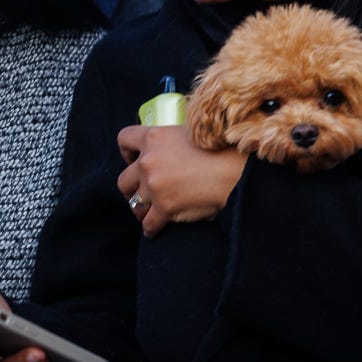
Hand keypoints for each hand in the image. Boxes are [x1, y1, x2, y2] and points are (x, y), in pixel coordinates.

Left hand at [116, 124, 246, 237]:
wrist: (238, 170)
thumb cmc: (222, 149)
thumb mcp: (191, 132)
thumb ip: (172, 140)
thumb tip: (171, 149)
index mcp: (153, 137)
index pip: (123, 139)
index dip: (127, 152)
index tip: (135, 160)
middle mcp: (148, 161)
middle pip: (123, 180)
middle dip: (133, 188)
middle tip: (145, 192)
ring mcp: (154, 186)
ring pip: (134, 204)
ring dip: (142, 209)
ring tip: (151, 212)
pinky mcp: (164, 208)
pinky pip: (148, 224)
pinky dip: (151, 228)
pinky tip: (156, 229)